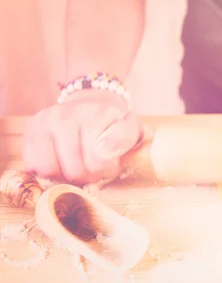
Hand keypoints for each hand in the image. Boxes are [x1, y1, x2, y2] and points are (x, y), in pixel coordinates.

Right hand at [22, 90, 141, 183]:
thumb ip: (123, 139)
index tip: (111, 161)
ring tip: (77, 163)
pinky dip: (47, 171)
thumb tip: (103, 151)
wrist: (91, 107)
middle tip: (94, 164)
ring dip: (65, 175)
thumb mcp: (130, 130)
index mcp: (95, 114)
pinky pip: (33, 166)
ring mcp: (45, 121)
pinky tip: (60, 161)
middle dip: (88, 175)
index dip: (107, 170)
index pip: (98, 162)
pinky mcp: (30, 130)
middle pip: (74, 171)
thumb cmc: (112, 125)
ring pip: (50, 171)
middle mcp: (66, 114)